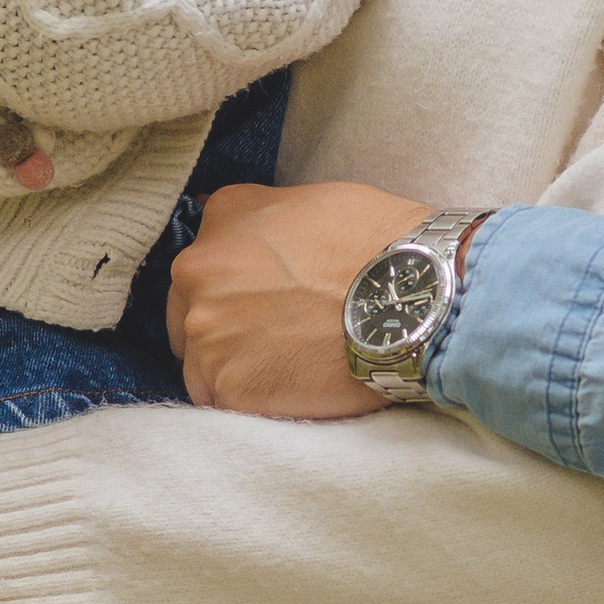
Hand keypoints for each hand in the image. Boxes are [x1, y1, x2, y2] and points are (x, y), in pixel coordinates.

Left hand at [167, 180, 433, 415]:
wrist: (413, 301)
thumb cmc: (380, 244)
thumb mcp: (315, 201)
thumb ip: (264, 217)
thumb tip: (244, 228)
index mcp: (223, 219)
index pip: (204, 261)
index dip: (233, 288)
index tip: (263, 303)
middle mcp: (198, 272)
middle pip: (190, 313)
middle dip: (224, 328)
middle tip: (277, 339)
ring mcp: (207, 333)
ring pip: (200, 363)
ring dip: (235, 369)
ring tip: (288, 369)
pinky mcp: (227, 386)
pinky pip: (222, 402)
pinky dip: (250, 402)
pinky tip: (288, 390)